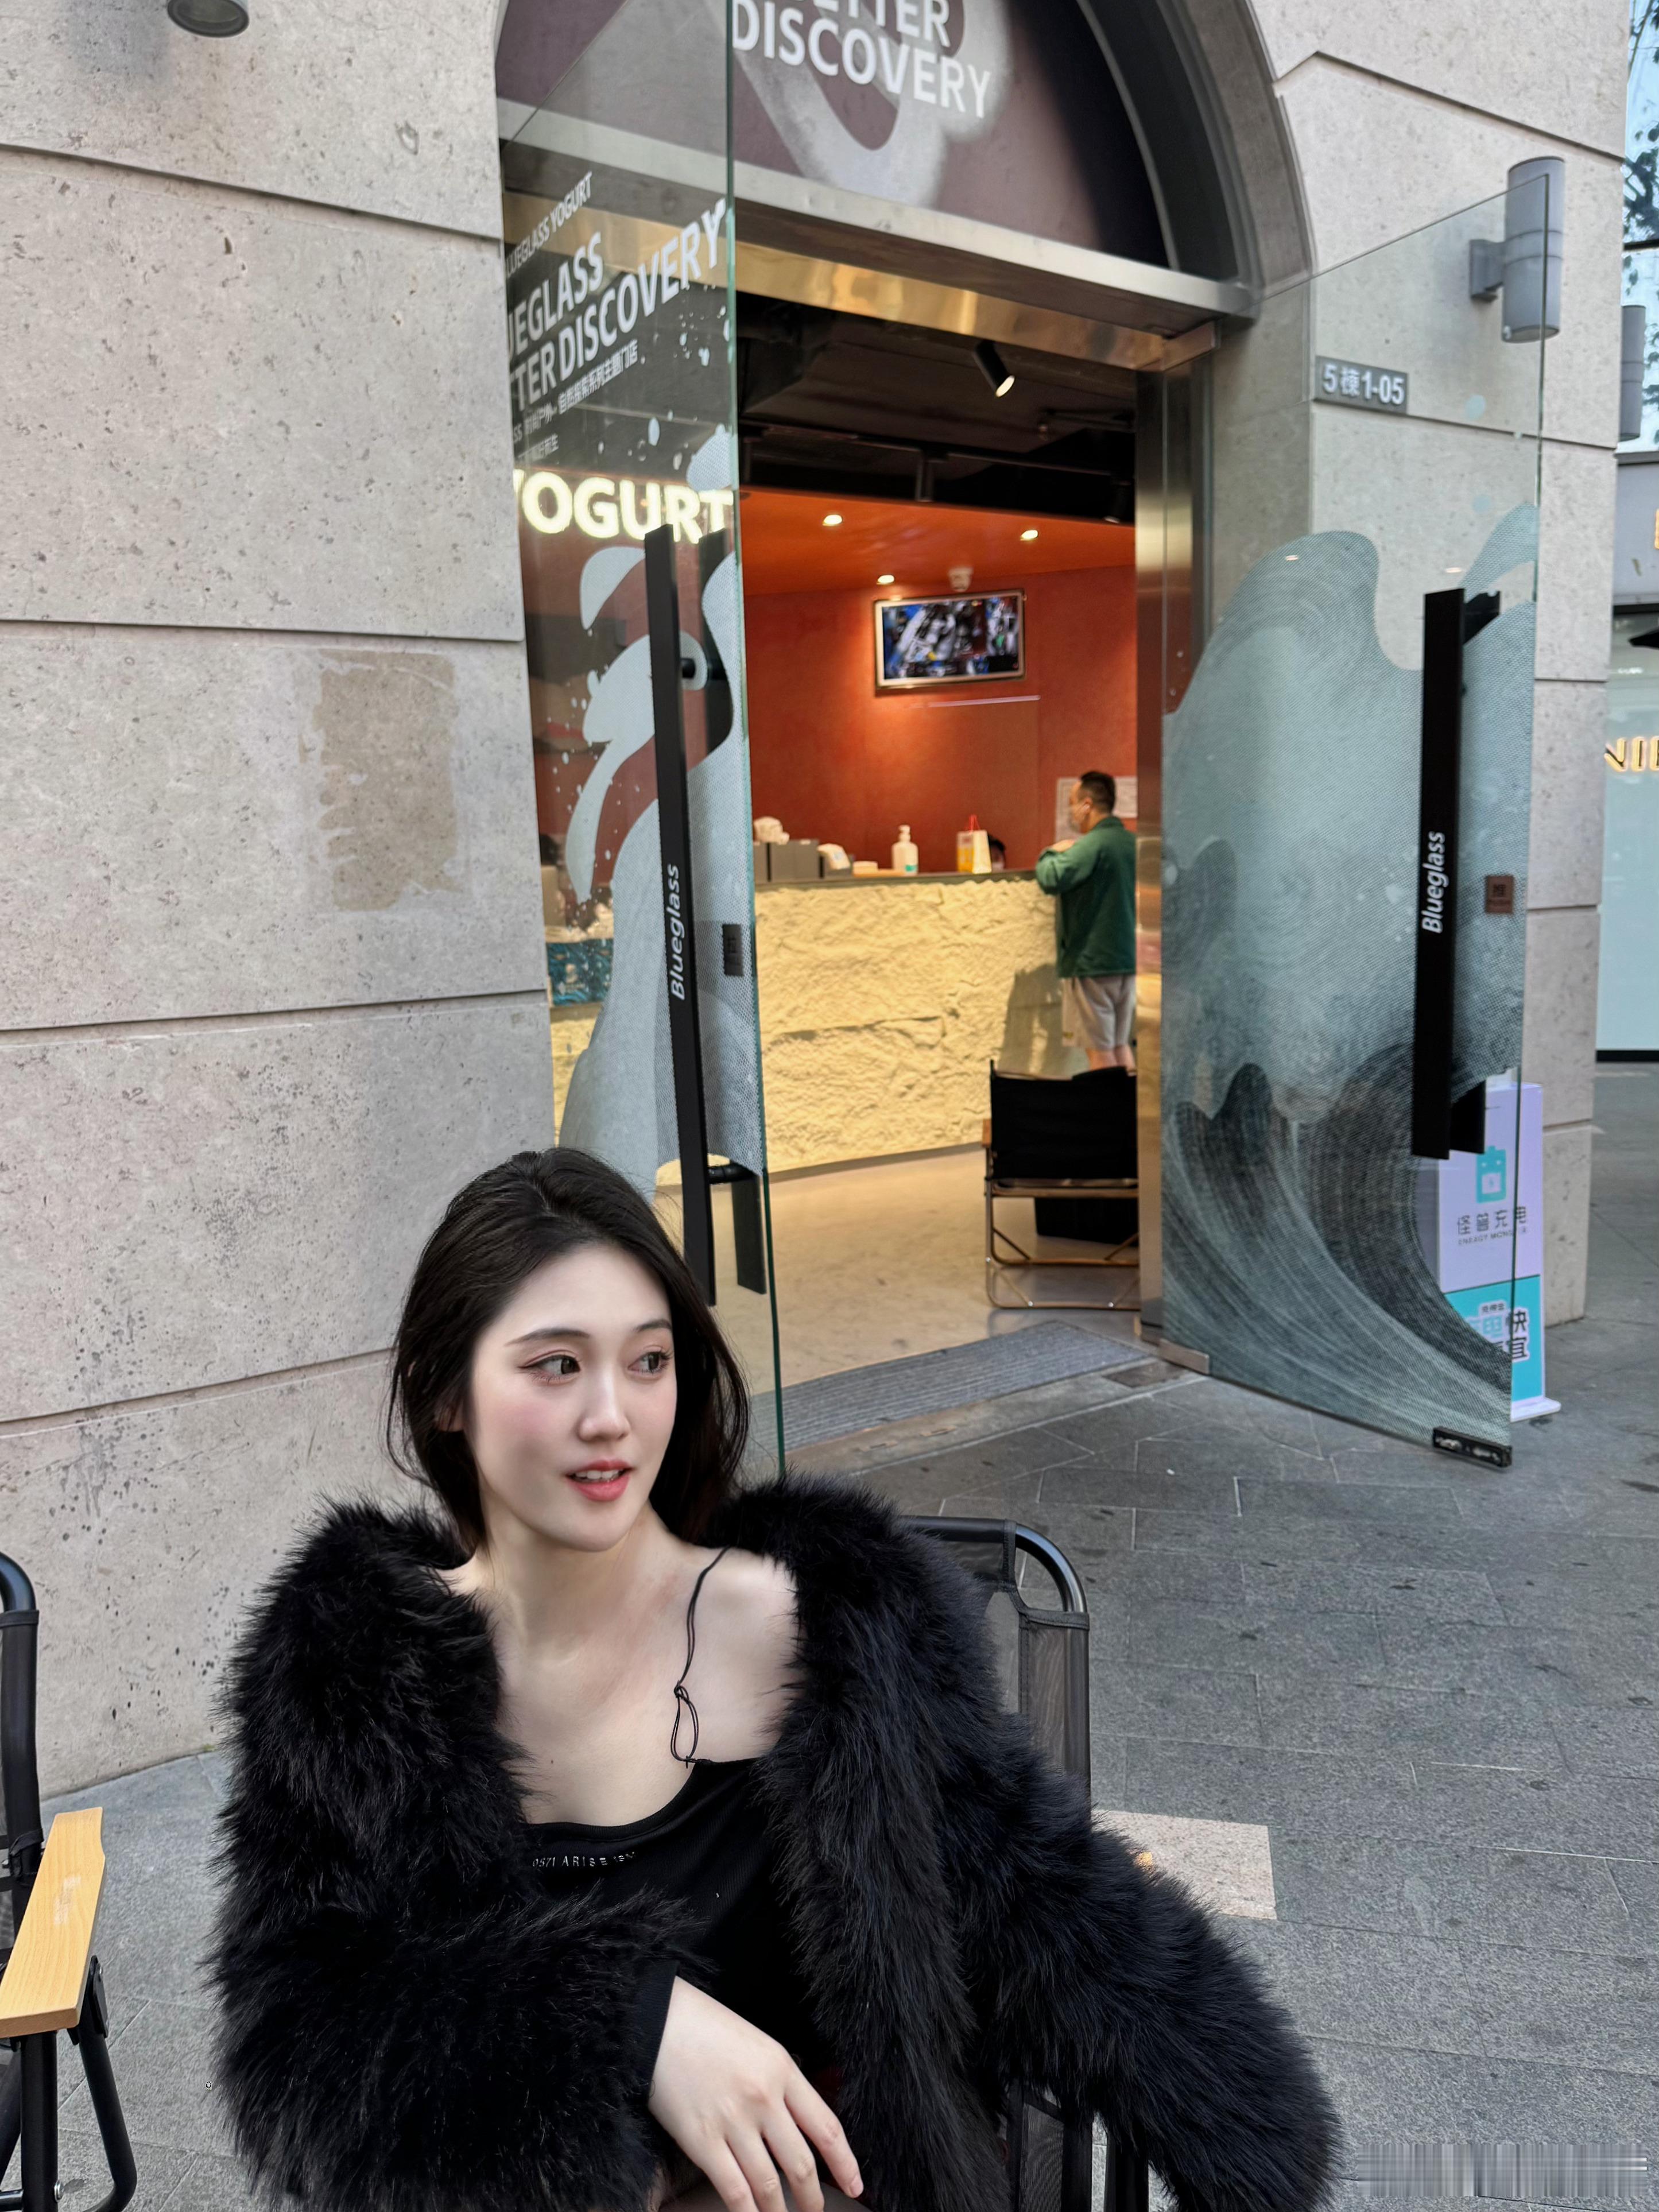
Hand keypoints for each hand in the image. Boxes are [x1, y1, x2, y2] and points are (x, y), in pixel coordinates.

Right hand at [648, 1978, 861, 2211]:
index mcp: (782, 2069)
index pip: (827, 2127)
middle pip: (801, 2164)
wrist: (656, 2020)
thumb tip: (798, 2127)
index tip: (855, 2185)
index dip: (845, 2164)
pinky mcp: (702, 2141)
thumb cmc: (706, 2029)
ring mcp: (733, 2122)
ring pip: (769, 2185)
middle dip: (812, 2199)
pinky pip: (734, 2191)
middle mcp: (764, 2098)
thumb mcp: (759, 2045)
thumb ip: (781, 2084)